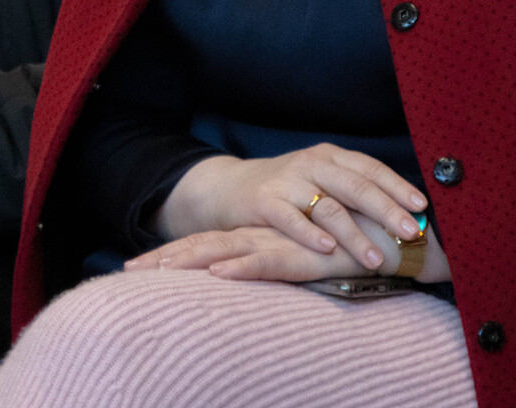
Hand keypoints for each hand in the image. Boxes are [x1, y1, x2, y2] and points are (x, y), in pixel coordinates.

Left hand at [126, 224, 370, 281]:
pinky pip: (267, 262)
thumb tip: (240, 278)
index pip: (204, 244)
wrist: (387, 240)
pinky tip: (219, 273)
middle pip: (203, 246)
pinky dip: (241, 267)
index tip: (134, 267)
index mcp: (256, 237)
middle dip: (164, 259)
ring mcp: (278, 244)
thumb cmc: (344, 250)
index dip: (170, 254)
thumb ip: (271, 265)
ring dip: (191, 261)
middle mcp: (260, 236)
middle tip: (127, 270)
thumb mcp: (298, 262)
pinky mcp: (301, 256)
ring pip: (226, 251)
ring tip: (159, 271)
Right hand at [153, 144, 427, 272]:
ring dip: (354, 235)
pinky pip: (291, 219)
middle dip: (387, 210)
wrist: (228, 187)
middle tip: (410, 233)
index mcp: (331, 156)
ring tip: (375, 258)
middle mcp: (312, 164)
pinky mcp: (264, 202)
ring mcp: (288, 181)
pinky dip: (310, 235)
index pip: (370, 168)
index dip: (398, 186)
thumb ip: (352, 191)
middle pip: (355, 186)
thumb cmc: (287, 190)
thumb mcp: (320, 180)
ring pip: (328, 207)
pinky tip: (327, 250)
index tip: (423, 207)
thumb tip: (403, 214)